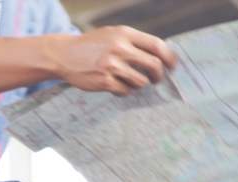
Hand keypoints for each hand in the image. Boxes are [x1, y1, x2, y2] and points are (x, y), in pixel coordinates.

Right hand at [43, 26, 178, 94]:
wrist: (64, 54)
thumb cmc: (93, 45)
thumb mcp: (113, 34)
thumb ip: (134, 42)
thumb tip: (162, 56)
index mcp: (124, 33)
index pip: (157, 45)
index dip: (169, 58)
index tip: (173, 67)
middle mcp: (120, 48)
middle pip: (154, 65)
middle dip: (158, 75)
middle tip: (155, 79)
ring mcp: (112, 65)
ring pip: (142, 82)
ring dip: (139, 84)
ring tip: (128, 80)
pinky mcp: (105, 81)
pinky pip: (127, 91)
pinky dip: (125, 90)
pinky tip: (115, 85)